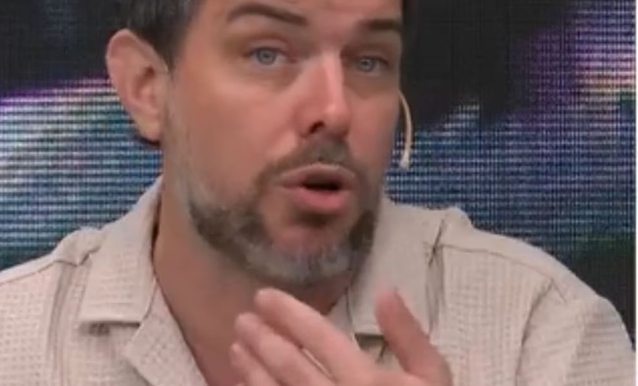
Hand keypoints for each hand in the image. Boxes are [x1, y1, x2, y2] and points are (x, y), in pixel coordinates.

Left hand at [230, 288, 451, 385]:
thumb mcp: (433, 377)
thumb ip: (409, 336)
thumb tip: (384, 291)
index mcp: (368, 381)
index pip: (320, 337)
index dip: (288, 313)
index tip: (263, 296)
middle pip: (290, 366)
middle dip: (262, 339)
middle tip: (241, 320)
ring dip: (252, 371)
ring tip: (235, 349)